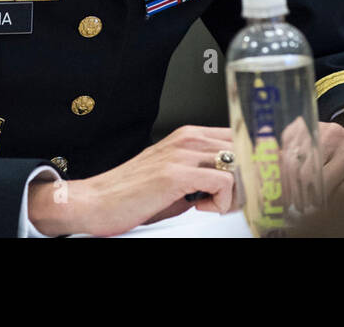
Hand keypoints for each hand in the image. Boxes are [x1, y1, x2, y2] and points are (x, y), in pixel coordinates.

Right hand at [27, 125, 237, 236]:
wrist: (96, 201)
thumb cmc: (131, 194)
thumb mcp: (174, 178)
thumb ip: (203, 175)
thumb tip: (231, 186)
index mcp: (188, 136)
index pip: (238, 138)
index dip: (247, 164)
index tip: (242, 186)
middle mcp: (187, 139)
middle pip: (243, 150)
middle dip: (244, 180)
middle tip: (228, 200)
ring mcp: (181, 154)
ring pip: (237, 164)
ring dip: (234, 192)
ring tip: (213, 205)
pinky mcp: (176, 174)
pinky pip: (223, 182)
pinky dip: (221, 201)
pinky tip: (201, 208)